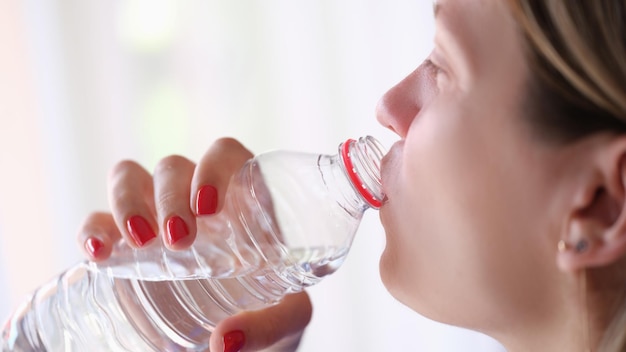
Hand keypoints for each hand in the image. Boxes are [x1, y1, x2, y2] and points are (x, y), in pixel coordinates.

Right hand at [76, 137, 311, 350]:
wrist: (249, 331)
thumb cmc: (274, 306)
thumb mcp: (287, 317)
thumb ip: (269, 325)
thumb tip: (226, 340)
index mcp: (243, 198)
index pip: (226, 154)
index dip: (214, 166)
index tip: (208, 207)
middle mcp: (196, 197)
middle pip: (174, 167)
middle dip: (170, 197)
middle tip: (180, 240)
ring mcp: (158, 215)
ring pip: (130, 176)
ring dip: (127, 200)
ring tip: (139, 240)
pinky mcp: (126, 242)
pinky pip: (99, 219)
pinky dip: (92, 228)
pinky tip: (98, 253)